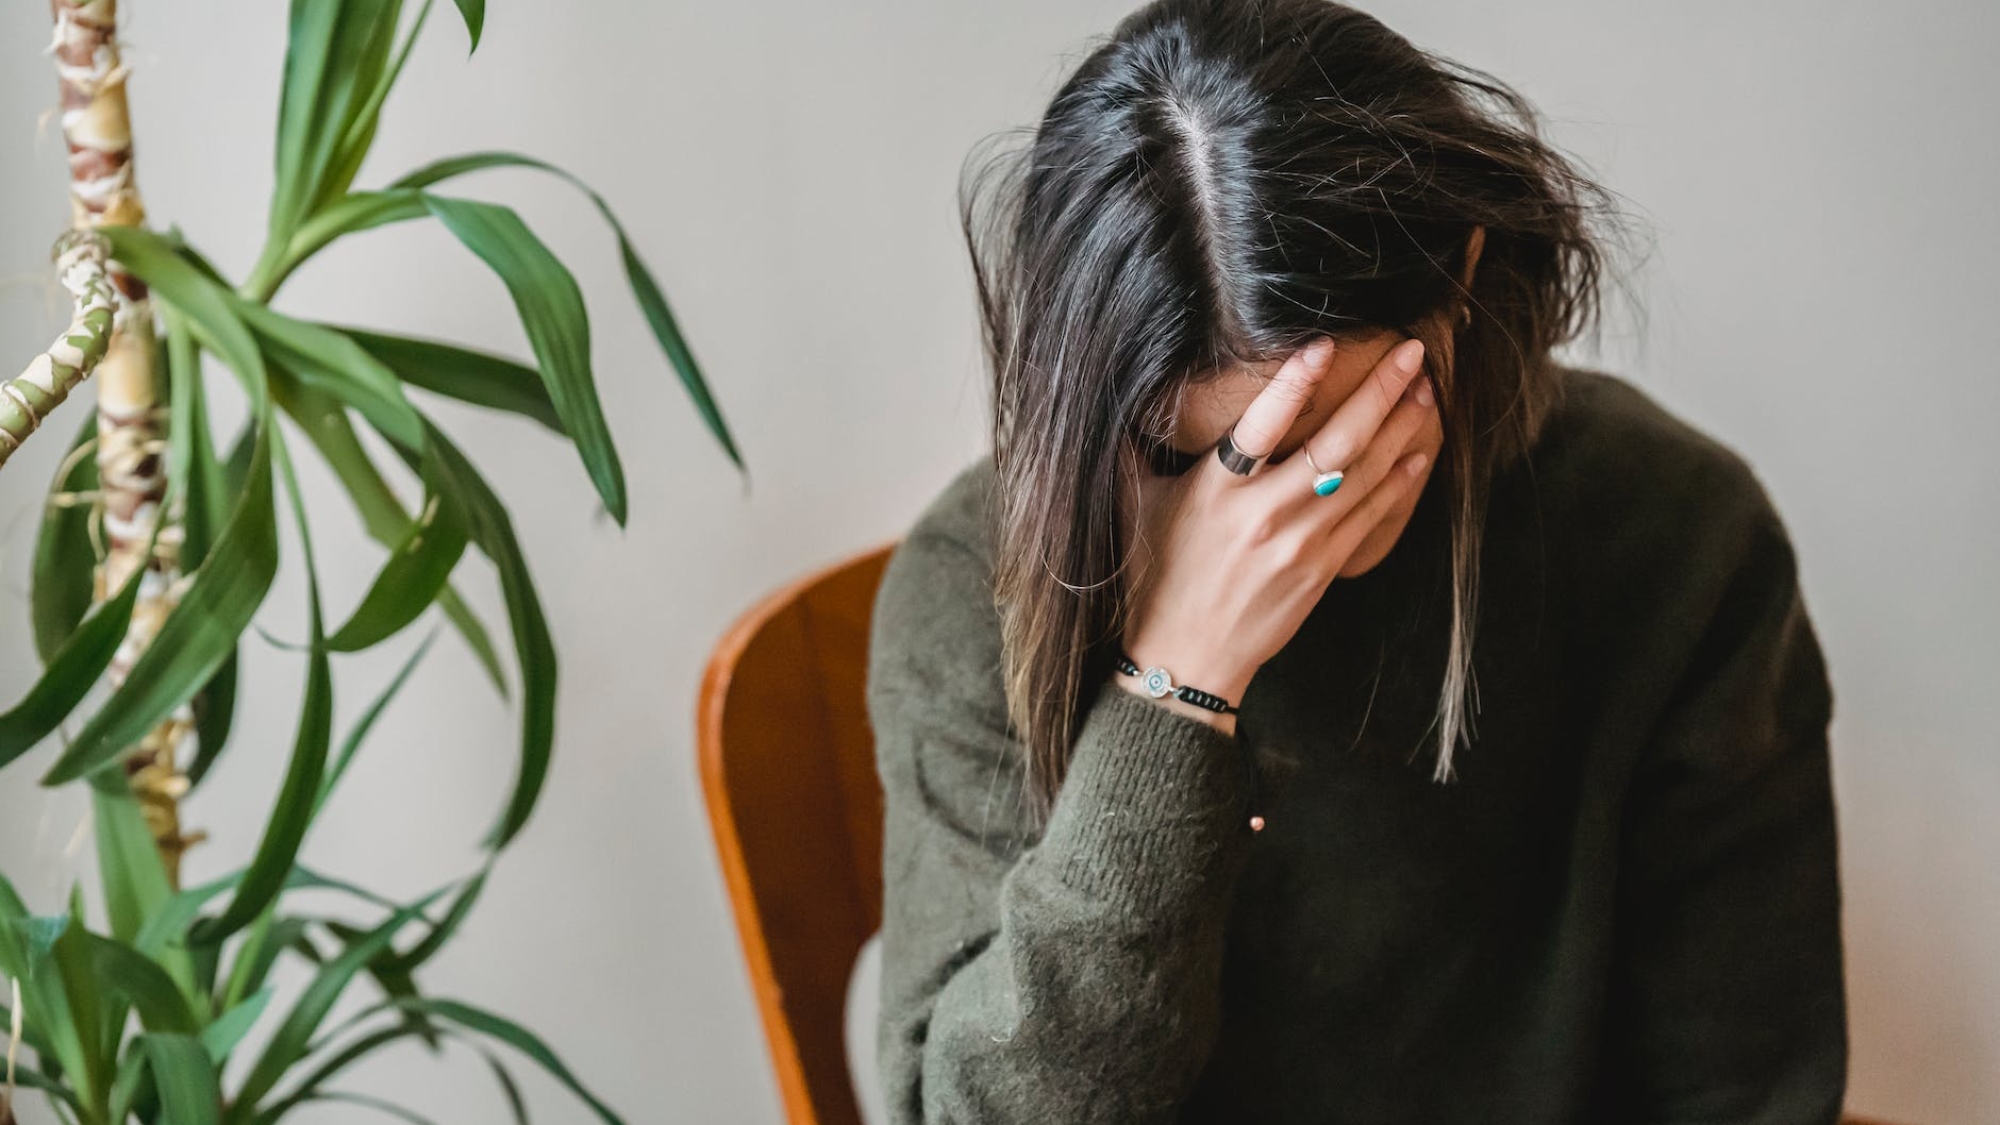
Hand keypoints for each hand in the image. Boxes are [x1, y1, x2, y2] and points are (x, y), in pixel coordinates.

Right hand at [1114, 335, 1436, 731]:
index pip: (1260, 425)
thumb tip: (1120, 395)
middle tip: (1411, 353)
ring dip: (1400, 428)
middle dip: (1379, 393)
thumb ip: (1134, 449)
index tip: (1323, 345)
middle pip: (1335, 444)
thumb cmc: (1155, 578)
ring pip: (1363, 474)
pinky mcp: (1322, 568)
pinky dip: (1398, 482)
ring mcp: (1300, 543)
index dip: (1293, 383)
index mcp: (1216, 491)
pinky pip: (1370, 516)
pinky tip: (1418, 452)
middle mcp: (1263, 514)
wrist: (1186, 658)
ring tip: (1424, 389)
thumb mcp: (1135, 506)